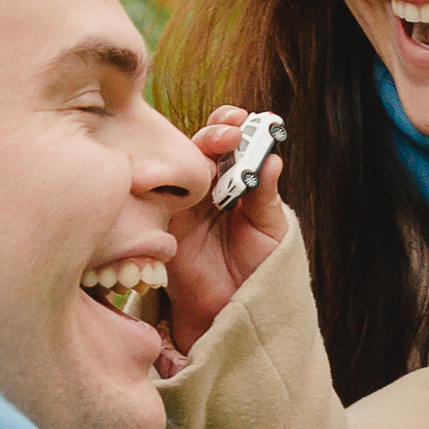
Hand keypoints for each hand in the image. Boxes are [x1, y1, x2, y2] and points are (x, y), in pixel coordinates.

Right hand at [165, 105, 287, 353]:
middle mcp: (204, 186)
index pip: (229, 143)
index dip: (233, 126)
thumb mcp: (270, 229)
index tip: (246, 118)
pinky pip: (155, 199)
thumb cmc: (256, 267)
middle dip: (214, 135)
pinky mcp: (160, 226)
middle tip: (230, 132)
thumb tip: (273, 160)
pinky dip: (163, 186)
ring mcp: (179, 204)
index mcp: (232, 180)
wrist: (234, 310)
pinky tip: (179, 184)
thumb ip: (265, 196)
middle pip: (200, 147)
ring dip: (192, 158)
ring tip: (213, 162)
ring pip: (176, 168)